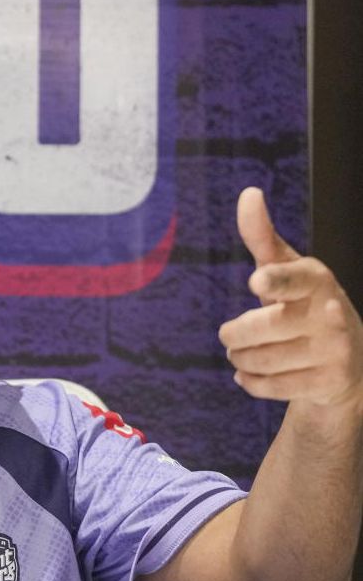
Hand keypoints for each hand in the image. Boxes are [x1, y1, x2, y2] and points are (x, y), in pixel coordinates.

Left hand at [218, 187, 362, 409]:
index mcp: (315, 279)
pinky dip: (251, 383)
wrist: (350, 362)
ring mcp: (334, 350)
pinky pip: (268, 386)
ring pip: (259, 360)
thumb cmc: (304, 305)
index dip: (274, 280)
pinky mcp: (329, 382)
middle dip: (233, 335)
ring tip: (245, 355)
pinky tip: (252, 376)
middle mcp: (330, 313)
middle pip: (259, 327)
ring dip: (241, 360)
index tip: (256, 280)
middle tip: (231, 336)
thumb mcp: (287, 270)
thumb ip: (262, 237)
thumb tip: (249, 193)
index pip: (293, 278)